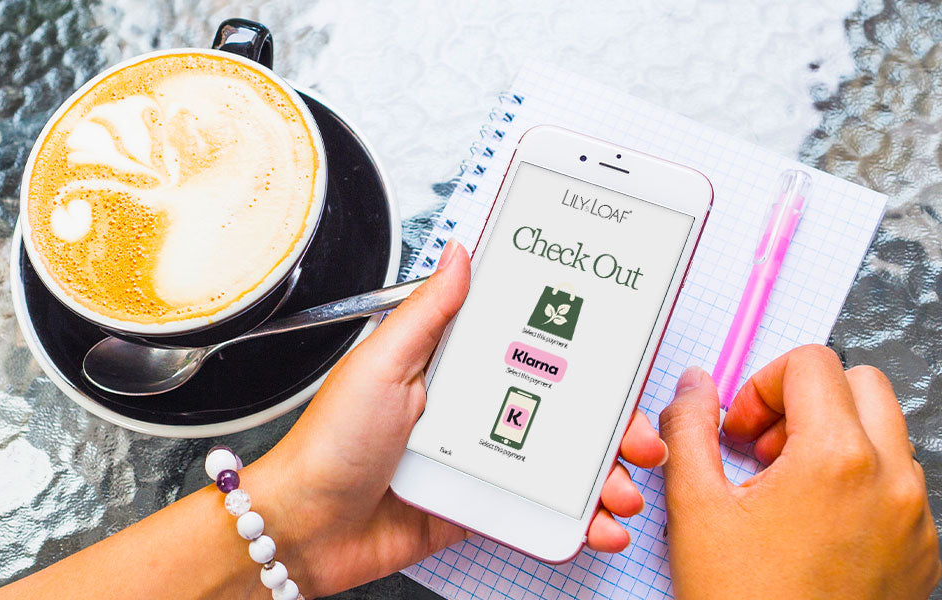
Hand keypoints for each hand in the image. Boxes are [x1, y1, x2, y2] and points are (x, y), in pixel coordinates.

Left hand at [246, 243, 666, 594]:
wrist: (303, 528)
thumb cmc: (328, 446)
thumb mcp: (380, 364)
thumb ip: (427, 312)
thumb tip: (460, 252)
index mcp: (448, 366)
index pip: (530, 348)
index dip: (584, 354)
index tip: (626, 358)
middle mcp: (468, 410)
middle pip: (562, 409)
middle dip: (612, 424)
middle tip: (638, 438)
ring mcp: (477, 462)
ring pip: (561, 464)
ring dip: (604, 477)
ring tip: (622, 491)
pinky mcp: (478, 509)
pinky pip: (539, 513)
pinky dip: (577, 522)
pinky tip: (596, 526)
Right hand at [656, 346, 939, 598]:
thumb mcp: (695, 508)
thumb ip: (690, 430)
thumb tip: (694, 387)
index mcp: (836, 458)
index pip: (813, 364)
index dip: (763, 384)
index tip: (743, 429)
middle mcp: (891, 479)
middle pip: (863, 386)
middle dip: (809, 402)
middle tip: (767, 448)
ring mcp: (915, 517)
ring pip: (886, 437)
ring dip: (837, 443)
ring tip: (787, 493)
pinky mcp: (923, 550)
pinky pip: (899, 489)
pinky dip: (859, 489)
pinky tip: (814, 530)